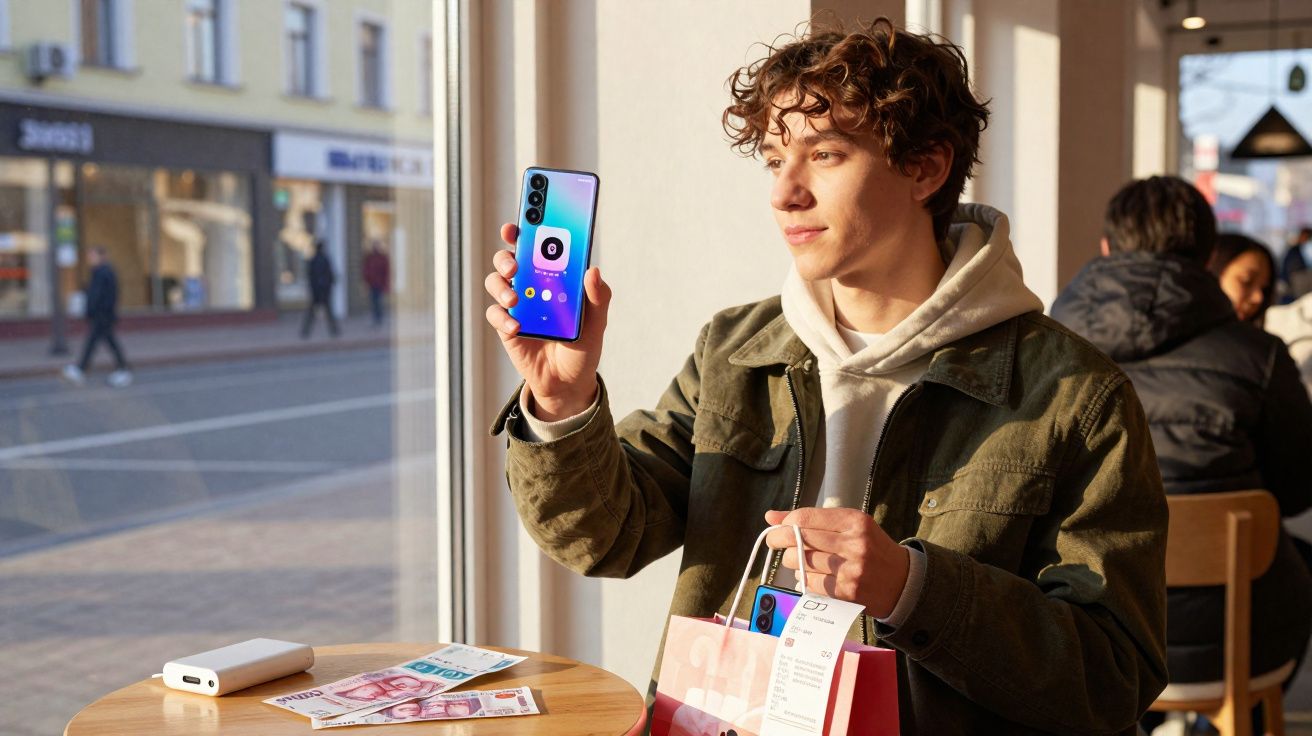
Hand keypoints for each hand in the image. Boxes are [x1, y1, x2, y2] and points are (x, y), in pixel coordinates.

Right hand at [484, 222, 610, 419]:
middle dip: (507, 254)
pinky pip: (496, 315)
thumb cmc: (583, 345)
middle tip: (515, 262)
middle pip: (510, 258)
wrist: (568, 382)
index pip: (538, 245)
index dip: (529, 227)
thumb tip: (593, 271)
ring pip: (496, 282)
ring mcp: (516, 304)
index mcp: (554, 276)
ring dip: (501, 284)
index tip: (525, 218)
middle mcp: (531, 284)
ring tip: (515, 297)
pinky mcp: (506, 326)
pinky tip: (517, 326)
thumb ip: (598, 298)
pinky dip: (503, 317)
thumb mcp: (597, 323)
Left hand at [763, 508, 909, 618]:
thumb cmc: (871, 549)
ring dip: (792, 562)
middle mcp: (853, 544)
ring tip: (800, 561)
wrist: (902, 581)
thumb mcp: (850, 526)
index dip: (784, 522)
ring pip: (801, 562)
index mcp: (855, 521)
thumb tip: (771, 516)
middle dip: (779, 539)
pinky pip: (810, 583)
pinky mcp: (846, 592)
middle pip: (800, 539)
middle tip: (774, 542)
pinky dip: (803, 579)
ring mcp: (850, 570)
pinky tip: (809, 575)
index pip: (806, 518)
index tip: (775, 526)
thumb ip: (813, 520)